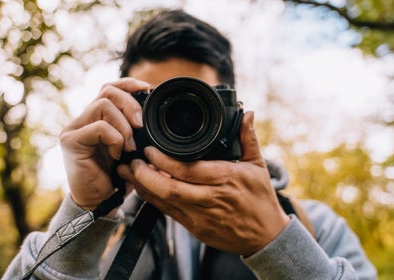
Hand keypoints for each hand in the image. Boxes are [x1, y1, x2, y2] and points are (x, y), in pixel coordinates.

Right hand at [59, 78, 149, 210]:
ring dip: (123, 126)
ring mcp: (74, 129)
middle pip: (107, 91)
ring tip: (129, 147)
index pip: (109, 88)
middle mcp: (82, 119)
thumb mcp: (132, 149)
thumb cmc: (116, 177)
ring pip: (103, 105)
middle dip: (130, 104)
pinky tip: (117, 155)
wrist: (99, 203)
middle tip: (141, 126)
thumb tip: (154, 113)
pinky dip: (115, 139)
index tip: (148, 90)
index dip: (128, 84)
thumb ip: (136, 130)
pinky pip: (99, 127)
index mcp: (96, 117)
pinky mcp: (71, 141)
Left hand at [118, 111, 289, 255]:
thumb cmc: (261, 200)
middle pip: (170, 188)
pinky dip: (153, 200)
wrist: (266, 237)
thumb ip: (248, 139)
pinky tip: (142, 188)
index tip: (149, 149)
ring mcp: (202, 217)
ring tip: (128, 172)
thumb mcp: (258, 167)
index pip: (189, 170)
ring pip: (165, 202)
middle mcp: (212, 199)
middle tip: (131, 160)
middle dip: (145, 174)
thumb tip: (247, 113)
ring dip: (143, 187)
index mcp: (226, 179)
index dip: (164, 161)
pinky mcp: (195, 229)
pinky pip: (168, 213)